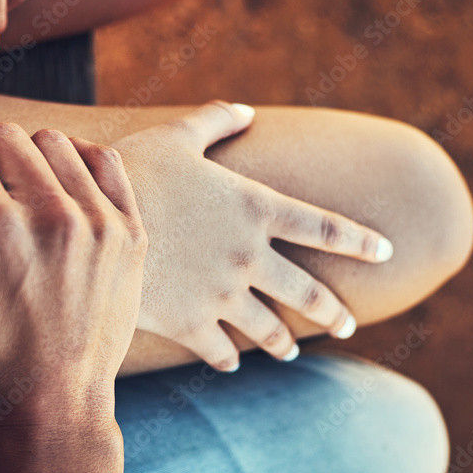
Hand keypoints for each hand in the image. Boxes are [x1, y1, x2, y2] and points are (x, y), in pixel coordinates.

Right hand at [0, 125, 146, 419]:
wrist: (54, 402)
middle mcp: (54, 214)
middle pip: (3, 137)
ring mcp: (100, 220)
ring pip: (51, 143)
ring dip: (24, 162)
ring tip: (14, 204)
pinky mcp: (129, 229)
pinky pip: (102, 159)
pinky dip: (74, 165)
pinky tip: (56, 196)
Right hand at [113, 102, 393, 371]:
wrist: (86, 224)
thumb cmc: (132, 171)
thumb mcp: (175, 137)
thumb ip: (213, 121)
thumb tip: (244, 109)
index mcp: (255, 208)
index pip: (325, 227)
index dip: (359, 240)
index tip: (386, 251)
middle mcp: (249, 256)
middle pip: (307, 292)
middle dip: (332, 312)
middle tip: (348, 325)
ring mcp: (221, 295)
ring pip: (268, 329)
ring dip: (281, 344)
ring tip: (288, 353)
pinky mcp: (188, 323)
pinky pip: (219, 350)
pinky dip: (228, 358)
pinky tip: (231, 363)